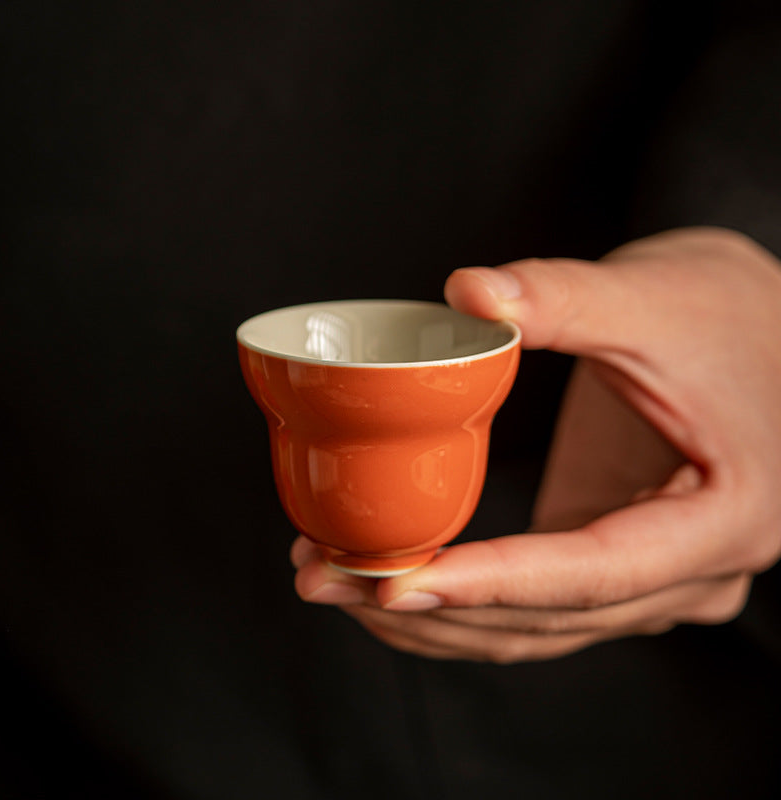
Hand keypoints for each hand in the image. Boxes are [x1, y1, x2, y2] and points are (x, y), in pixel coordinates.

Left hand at [291, 227, 780, 661]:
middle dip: (429, 606)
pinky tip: (398, 582)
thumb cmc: (726, 311)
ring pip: (533, 627)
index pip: (592, 572)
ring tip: (338, 587)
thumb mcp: (651, 298)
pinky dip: (463, 600)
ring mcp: (655, 576)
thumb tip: (467, 292)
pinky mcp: (615, 558)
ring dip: (432, 616)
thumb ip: (562, 295)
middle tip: (326, 581)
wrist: (761, 329)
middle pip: (546, 617)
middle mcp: (694, 571)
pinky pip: (534, 606)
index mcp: (724, 519)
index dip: (489, 582)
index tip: (394, 582)